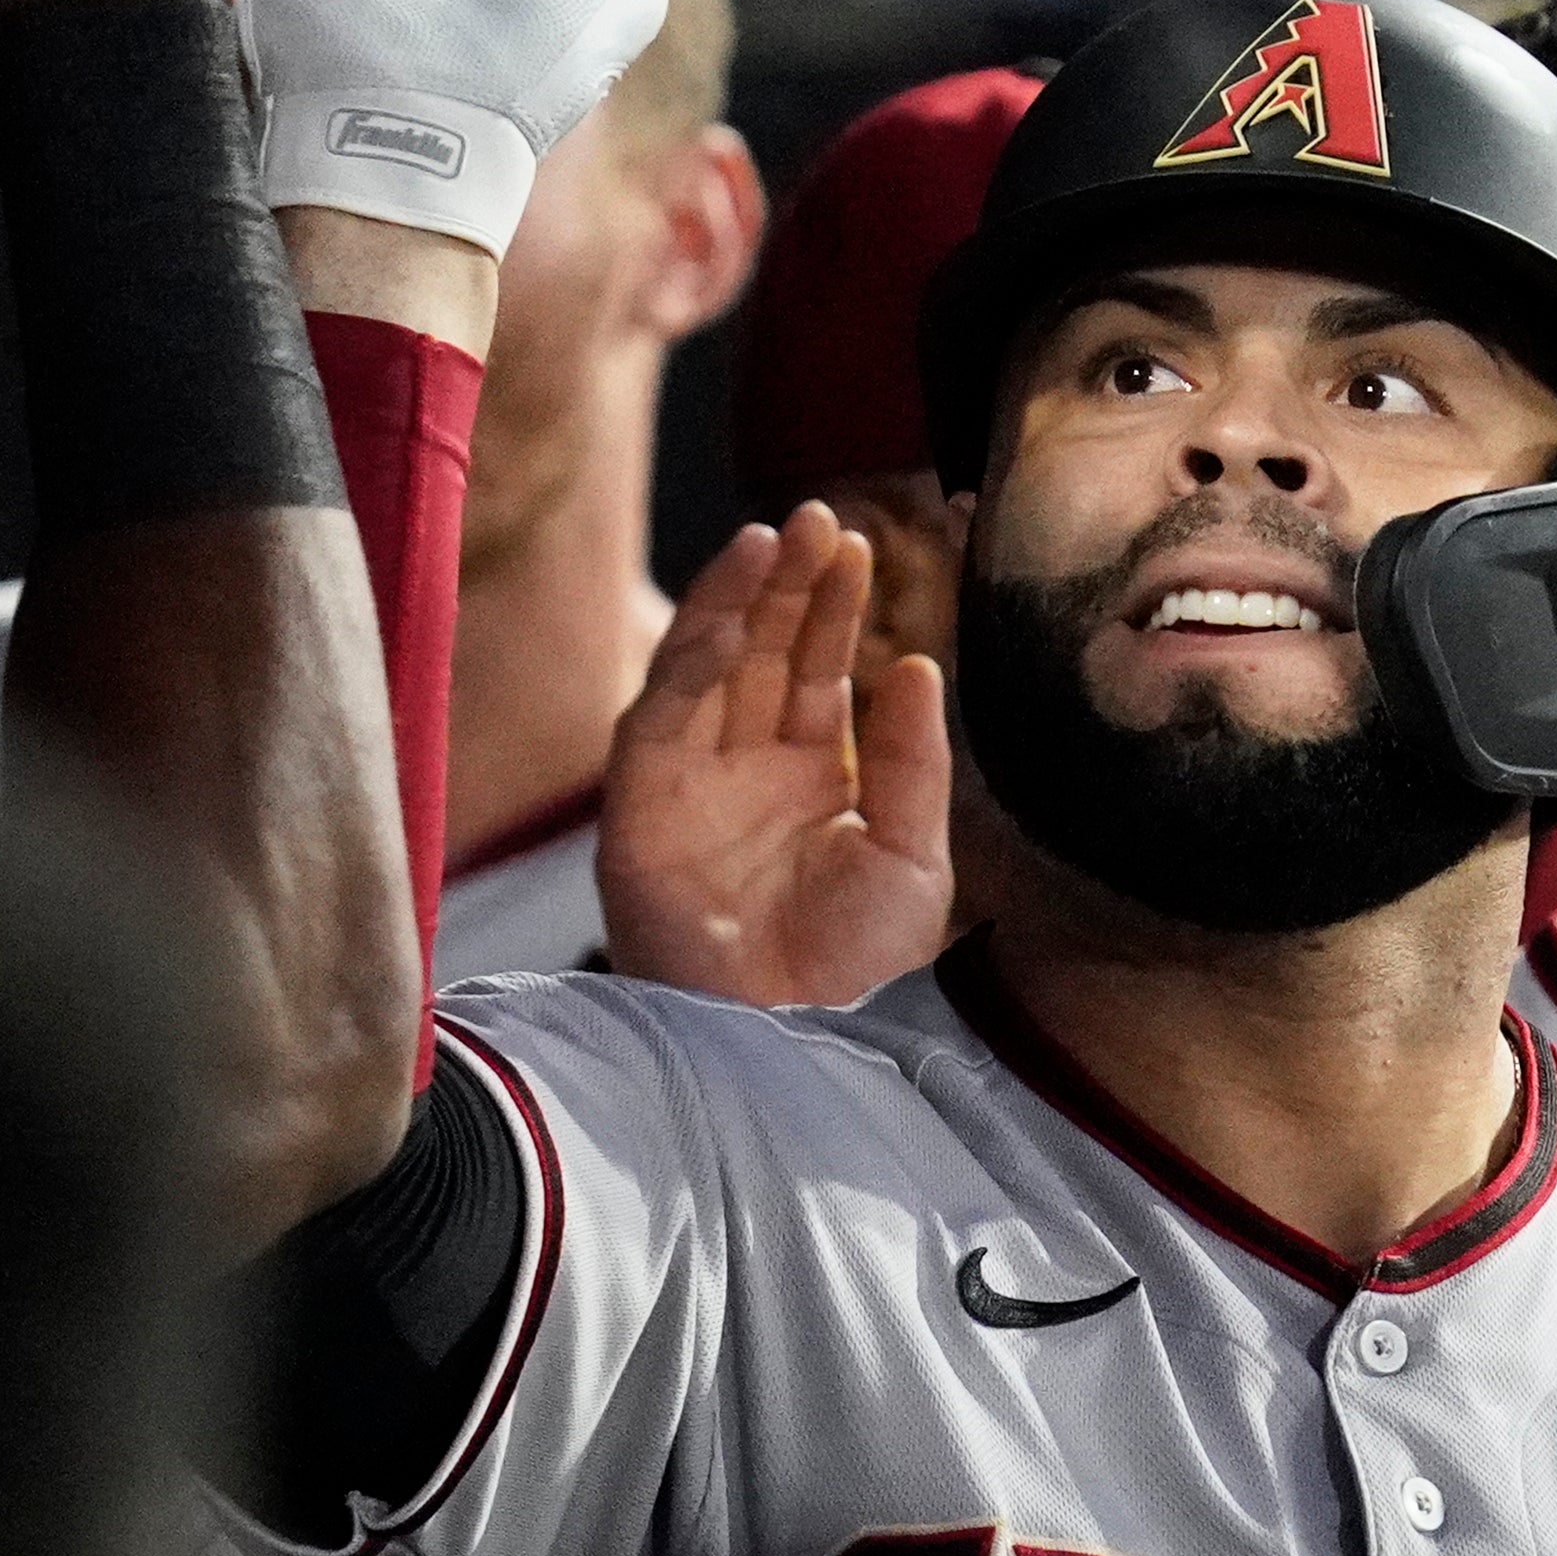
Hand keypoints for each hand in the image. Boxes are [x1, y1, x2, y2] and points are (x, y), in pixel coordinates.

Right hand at [597, 505, 953, 1007]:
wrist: (794, 1038)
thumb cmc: (855, 967)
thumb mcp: (912, 855)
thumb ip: (913, 760)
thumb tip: (916, 662)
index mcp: (810, 777)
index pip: (816, 670)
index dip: (832, 607)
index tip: (858, 544)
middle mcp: (745, 769)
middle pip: (761, 653)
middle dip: (786, 585)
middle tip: (818, 516)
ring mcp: (689, 783)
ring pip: (707, 668)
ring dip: (733, 600)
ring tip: (773, 537)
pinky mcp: (640, 807)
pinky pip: (662, 715)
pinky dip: (690, 659)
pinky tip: (729, 613)